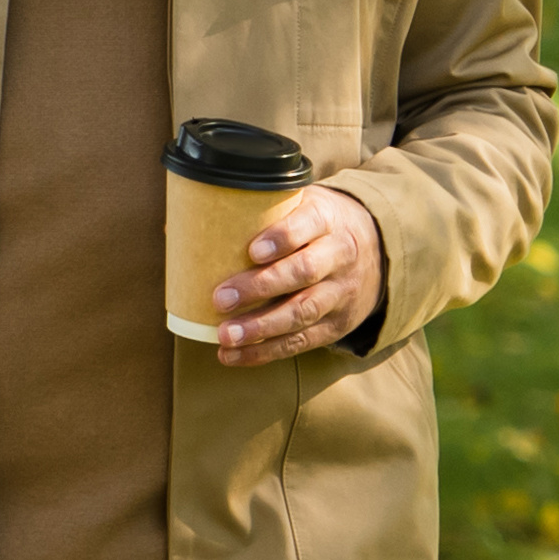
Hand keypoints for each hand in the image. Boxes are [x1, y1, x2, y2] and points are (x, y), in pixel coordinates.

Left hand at [210, 181, 383, 368]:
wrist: (378, 251)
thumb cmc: (317, 225)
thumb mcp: (300, 204)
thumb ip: (254, 210)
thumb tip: (180, 222)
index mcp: (327, 219)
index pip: (309, 225)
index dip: (282, 238)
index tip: (252, 250)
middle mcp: (339, 255)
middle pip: (304, 273)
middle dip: (261, 288)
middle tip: (221, 298)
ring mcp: (339, 293)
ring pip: (303, 312)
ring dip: (262, 328)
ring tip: (225, 336)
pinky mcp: (336, 324)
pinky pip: (301, 342)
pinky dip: (266, 352)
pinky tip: (234, 356)